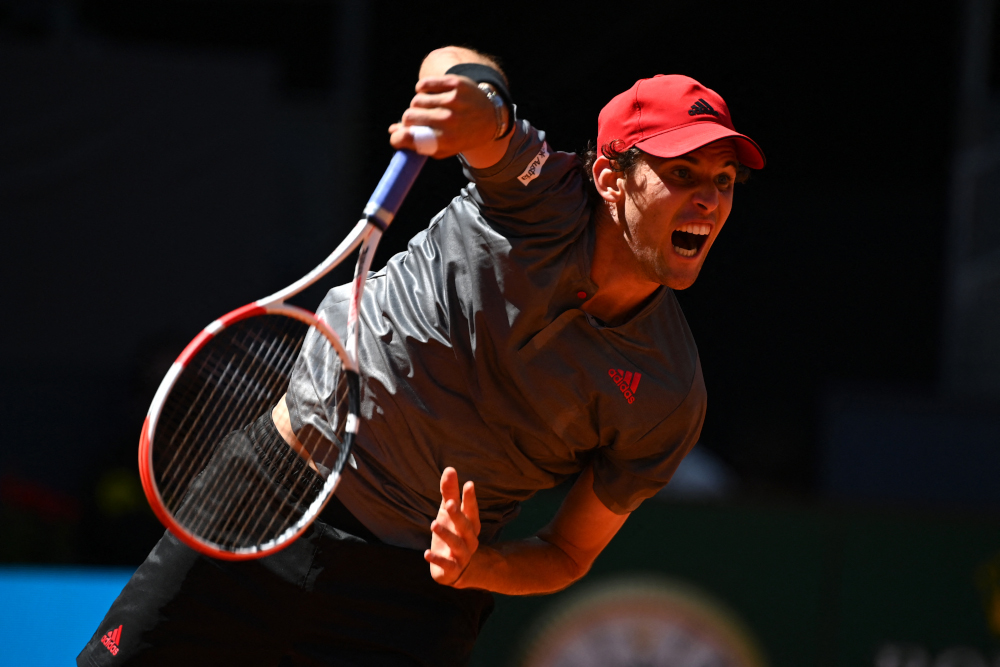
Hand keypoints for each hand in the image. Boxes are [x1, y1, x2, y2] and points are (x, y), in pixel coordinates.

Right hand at [388, 75, 502, 160]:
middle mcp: (449, 120)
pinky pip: (424, 84)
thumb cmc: (460, 135)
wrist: (491, 116)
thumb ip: (417, 143)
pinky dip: (422, 89)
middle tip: (418, 121)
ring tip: (428, 108)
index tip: (399, 136)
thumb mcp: (443, 147)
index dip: (398, 138)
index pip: (409, 137)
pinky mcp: (455, 83)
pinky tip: (429, 94)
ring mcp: (453, 100)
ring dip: (418, 105)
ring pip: (416, 100)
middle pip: (408, 116)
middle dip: (409, 119)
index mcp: (445, 140)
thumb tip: (393, 130)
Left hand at [424, 467, 480, 585]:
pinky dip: (437, 560)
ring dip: (446, 534)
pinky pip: (447, 565)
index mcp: (471, 525)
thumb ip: (450, 493)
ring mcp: (462, 555)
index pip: (472, 510)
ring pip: (457, 545)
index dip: (470, 498)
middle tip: (449, 503)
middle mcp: (470, 540)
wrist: (457, 569)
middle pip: (466, 526)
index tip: (468, 484)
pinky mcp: (452, 569)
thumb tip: (450, 469)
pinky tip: (426, 554)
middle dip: (459, 515)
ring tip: (433, 524)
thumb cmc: (453, 533)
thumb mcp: (449, 513)